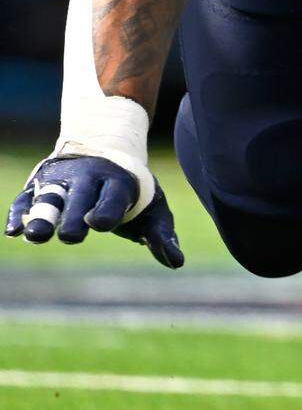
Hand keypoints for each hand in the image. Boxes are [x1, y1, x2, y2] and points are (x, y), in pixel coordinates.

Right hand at [6, 156, 183, 268]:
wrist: (105, 147)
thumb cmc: (131, 189)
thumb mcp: (153, 207)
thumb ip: (162, 234)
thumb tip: (176, 262)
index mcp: (118, 182)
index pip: (112, 198)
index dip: (106, 210)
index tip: (98, 223)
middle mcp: (88, 178)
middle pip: (79, 199)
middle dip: (74, 217)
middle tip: (71, 235)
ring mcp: (62, 180)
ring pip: (49, 197)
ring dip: (41, 216)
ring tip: (34, 234)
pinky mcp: (40, 183)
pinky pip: (26, 197)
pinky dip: (19, 212)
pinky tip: (13, 230)